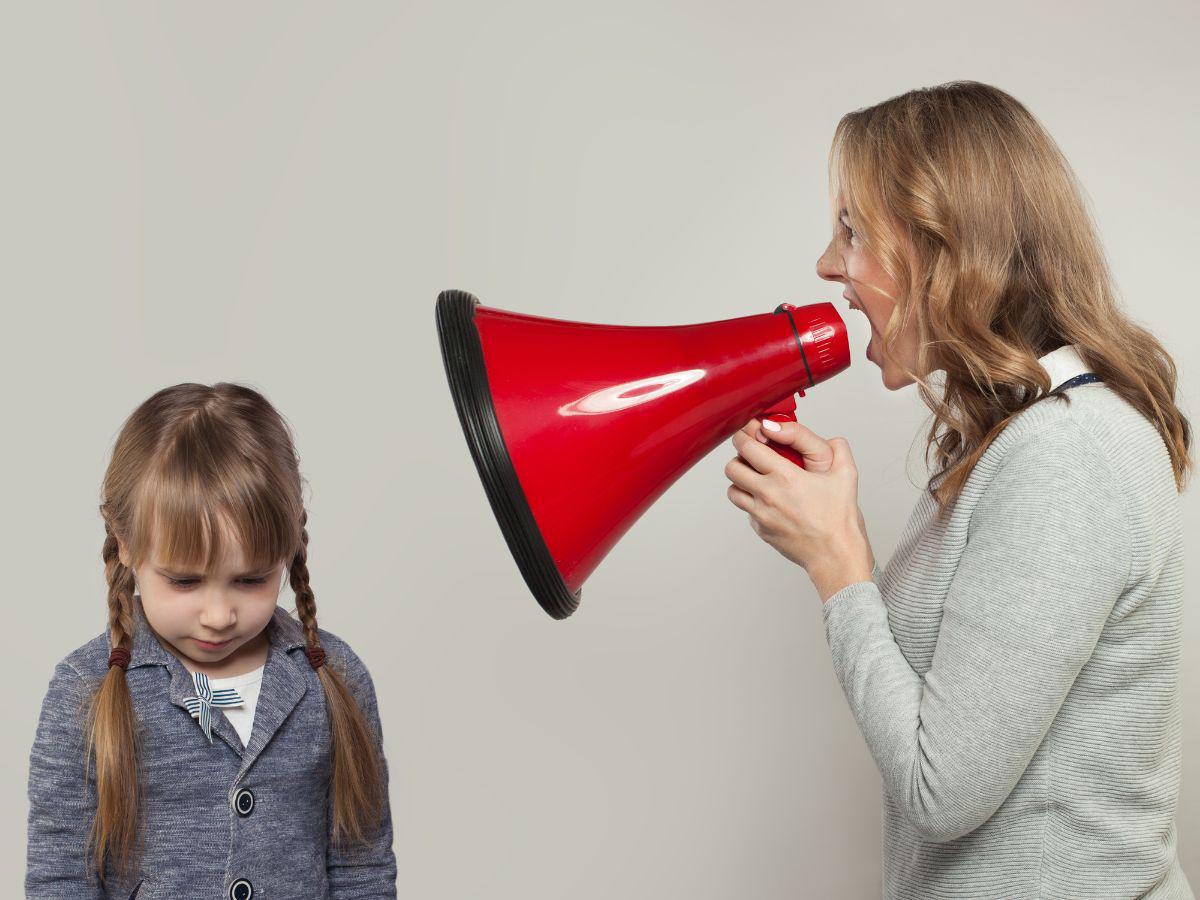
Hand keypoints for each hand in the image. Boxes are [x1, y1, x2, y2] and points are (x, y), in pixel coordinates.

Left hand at [725, 418, 874, 593]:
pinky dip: (752, 501)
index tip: (753, 433)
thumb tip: (830, 437)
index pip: (747, 446)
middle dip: (740, 456)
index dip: (746, 435)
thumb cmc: (839, 519)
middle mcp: (767, 495)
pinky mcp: (759, 528)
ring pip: (732, 489)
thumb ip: (838, 449)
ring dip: (741, 480)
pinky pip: (745, 509)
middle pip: (732, 466)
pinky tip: (770, 499)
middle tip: (753, 454)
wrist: (835, 555)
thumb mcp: (846, 476)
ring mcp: (760, 514)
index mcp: (786, 477)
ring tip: (758, 476)